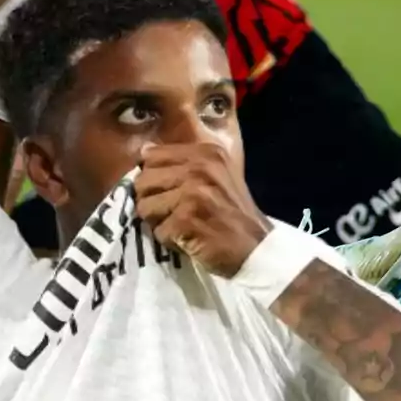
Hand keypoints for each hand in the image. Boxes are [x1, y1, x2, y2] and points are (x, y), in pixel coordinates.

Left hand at [133, 143, 269, 277]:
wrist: (258, 248)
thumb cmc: (232, 213)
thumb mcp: (214, 176)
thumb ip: (181, 163)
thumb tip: (143, 153)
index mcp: (204, 153)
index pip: (151, 156)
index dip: (152, 177)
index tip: (167, 191)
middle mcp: (198, 168)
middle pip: (143, 181)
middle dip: (151, 201)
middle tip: (174, 213)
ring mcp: (192, 193)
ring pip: (144, 206)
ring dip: (158, 222)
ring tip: (182, 226)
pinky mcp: (186, 220)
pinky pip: (157, 231)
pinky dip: (169, 240)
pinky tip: (189, 239)